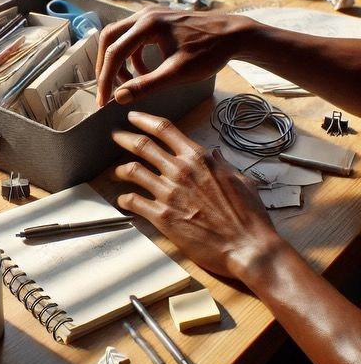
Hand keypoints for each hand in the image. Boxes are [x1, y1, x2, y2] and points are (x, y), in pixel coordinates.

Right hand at [96, 7, 245, 106]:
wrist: (234, 34)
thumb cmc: (209, 52)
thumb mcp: (177, 73)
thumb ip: (146, 85)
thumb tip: (119, 97)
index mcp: (148, 25)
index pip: (114, 53)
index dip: (105, 79)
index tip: (103, 101)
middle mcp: (145, 15)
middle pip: (109, 39)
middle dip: (105, 67)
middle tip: (107, 90)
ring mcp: (151, 15)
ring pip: (119, 37)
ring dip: (118, 61)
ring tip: (128, 84)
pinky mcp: (157, 20)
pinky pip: (133, 37)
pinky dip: (132, 56)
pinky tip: (144, 71)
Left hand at [112, 111, 281, 278]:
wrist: (247, 247)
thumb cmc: (247, 215)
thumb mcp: (239, 179)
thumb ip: (221, 164)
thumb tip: (214, 153)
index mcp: (198, 158)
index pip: (165, 129)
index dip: (144, 120)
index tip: (133, 117)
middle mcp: (180, 171)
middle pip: (142, 146)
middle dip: (124, 138)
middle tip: (115, 137)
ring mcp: (168, 193)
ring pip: (132, 171)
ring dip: (119, 169)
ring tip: (115, 171)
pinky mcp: (161, 216)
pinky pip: (133, 201)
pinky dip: (124, 199)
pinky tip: (123, 199)